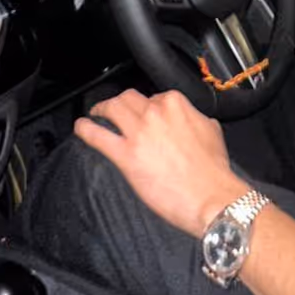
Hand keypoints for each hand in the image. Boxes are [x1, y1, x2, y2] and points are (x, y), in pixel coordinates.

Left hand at [75, 89, 249, 238]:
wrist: (211, 197)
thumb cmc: (213, 171)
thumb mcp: (212, 132)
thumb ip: (197, 119)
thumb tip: (193, 120)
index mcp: (176, 104)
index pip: (154, 97)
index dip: (148, 107)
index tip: (145, 114)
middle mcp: (155, 113)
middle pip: (128, 98)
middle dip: (122, 103)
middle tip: (117, 110)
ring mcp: (138, 133)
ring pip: (111, 109)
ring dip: (101, 109)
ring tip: (96, 113)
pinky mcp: (125, 155)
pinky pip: (97, 135)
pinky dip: (85, 129)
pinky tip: (81, 127)